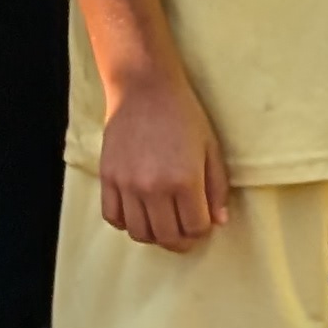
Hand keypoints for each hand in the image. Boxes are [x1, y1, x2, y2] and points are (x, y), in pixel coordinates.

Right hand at [97, 71, 231, 249]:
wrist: (144, 88)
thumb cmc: (183, 114)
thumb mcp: (211, 147)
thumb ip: (217, 187)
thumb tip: (218, 221)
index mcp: (185, 180)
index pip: (196, 227)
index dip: (202, 230)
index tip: (203, 222)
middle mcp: (154, 188)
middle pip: (168, 237)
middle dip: (181, 240)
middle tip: (185, 231)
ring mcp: (128, 185)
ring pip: (139, 233)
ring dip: (154, 236)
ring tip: (162, 224)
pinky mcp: (108, 178)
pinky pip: (113, 218)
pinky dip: (126, 223)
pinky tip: (138, 212)